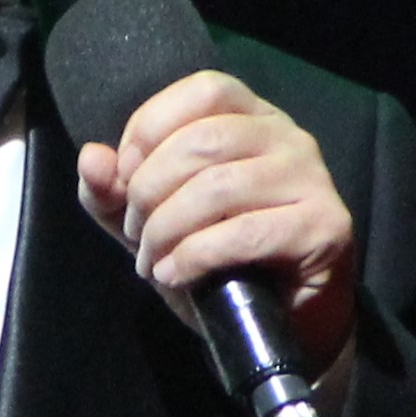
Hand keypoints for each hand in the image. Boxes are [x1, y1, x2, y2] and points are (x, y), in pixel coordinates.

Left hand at [76, 68, 356, 373]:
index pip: (202, 91)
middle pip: (203, 140)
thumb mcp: (153, 222)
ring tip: (152, 261)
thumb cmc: (218, 261)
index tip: (125, 177)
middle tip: (135, 234)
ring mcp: (311, 179)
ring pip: (219, 187)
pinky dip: (195, 256)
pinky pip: (244, 233)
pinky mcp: (324, 226)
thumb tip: (92, 158)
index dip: (152, 127)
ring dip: (167, 229)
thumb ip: (114, 192)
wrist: (281, 325)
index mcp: (252, 118)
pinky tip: (175, 275)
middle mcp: (288, 137)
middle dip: (150, 190)